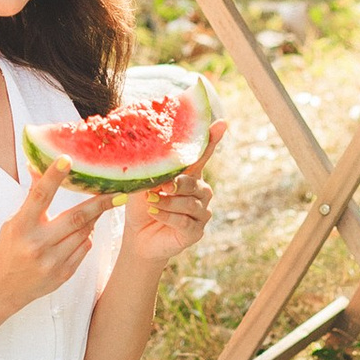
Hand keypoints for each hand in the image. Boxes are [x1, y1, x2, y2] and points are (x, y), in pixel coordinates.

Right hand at [0, 160, 114, 319]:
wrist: (3, 287)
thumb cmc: (10, 247)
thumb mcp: (15, 221)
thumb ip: (32, 197)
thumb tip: (38, 166)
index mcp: (22, 226)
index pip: (40, 196)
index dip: (53, 177)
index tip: (67, 160)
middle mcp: (37, 244)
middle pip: (75, 218)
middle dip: (100, 203)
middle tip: (117, 192)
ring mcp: (51, 261)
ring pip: (84, 233)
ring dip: (92, 219)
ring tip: (96, 209)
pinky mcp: (63, 274)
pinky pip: (84, 249)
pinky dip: (86, 237)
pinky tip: (82, 232)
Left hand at [118, 124, 222, 269]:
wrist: (138, 236)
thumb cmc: (142, 205)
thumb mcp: (144, 184)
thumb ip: (154, 172)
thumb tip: (153, 157)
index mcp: (189, 175)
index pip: (202, 156)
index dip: (212, 140)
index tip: (221, 123)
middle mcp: (200, 192)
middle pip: (195, 182)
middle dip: (178, 183)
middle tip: (161, 185)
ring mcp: (201, 212)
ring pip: (189, 203)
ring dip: (168, 202)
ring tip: (151, 201)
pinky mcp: (196, 232)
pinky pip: (184, 221)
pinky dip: (167, 216)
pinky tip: (154, 213)